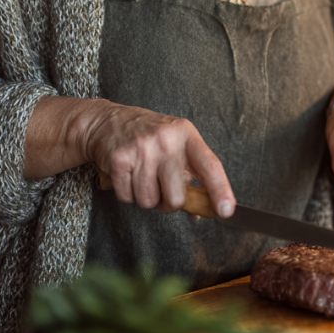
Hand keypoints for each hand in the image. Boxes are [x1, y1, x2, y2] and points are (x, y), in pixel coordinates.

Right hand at [75, 100, 235, 215]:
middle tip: (161, 187)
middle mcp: (166, 140)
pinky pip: (127, 197)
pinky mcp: (119, 159)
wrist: (107, 121)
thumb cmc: (148, 135)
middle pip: (176, 197)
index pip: (209, 164)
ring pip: (149, 201)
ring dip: (145, 197)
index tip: (226, 209)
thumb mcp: (175, 144)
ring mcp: (142, 149)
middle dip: (168, 202)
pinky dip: (127, 193)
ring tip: (142, 176)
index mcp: (186, 135)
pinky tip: (127, 174)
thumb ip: (191, 174)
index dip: (220, 189)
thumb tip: (202, 211)